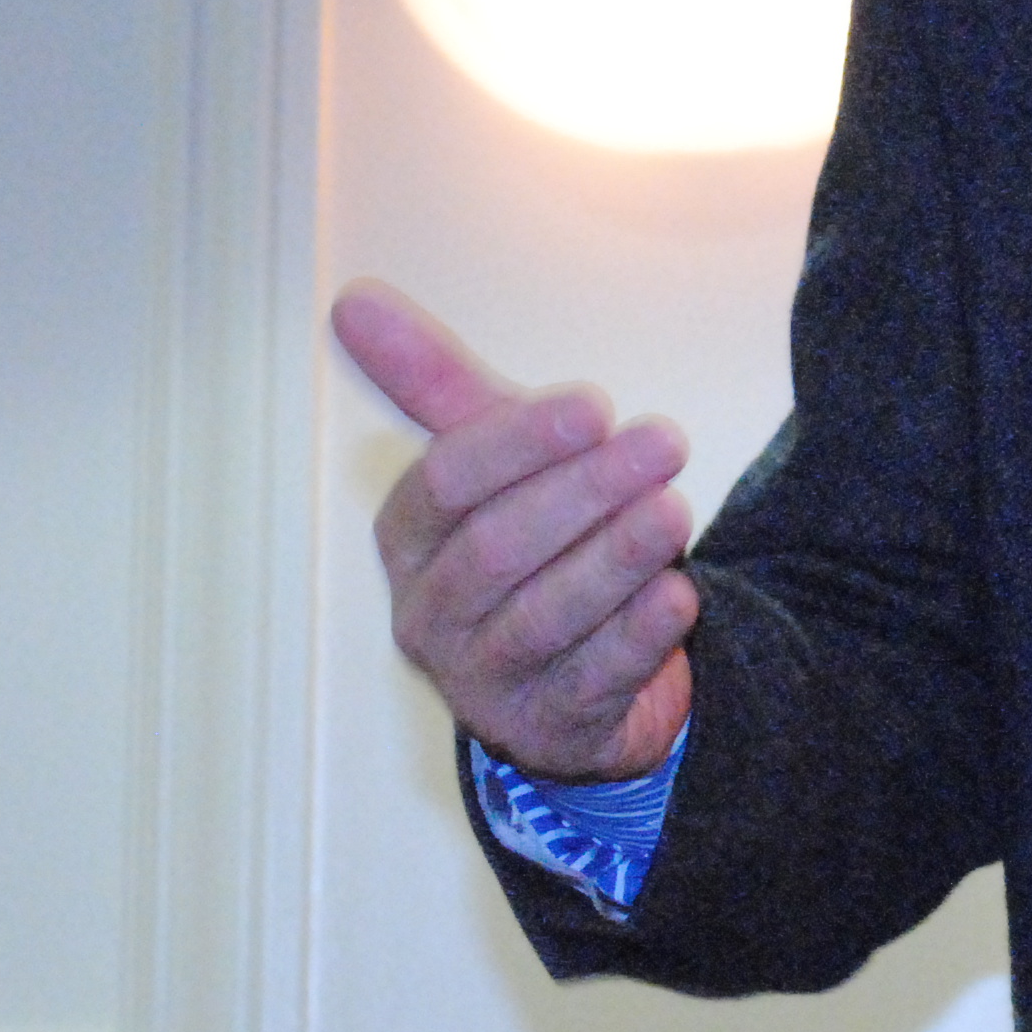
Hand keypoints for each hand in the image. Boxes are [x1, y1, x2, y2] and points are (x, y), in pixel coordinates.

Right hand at [332, 278, 697, 782]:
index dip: (519, 443)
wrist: (582, 671)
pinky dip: (637, 635)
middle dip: (584, 492)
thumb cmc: (532, 543)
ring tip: (675, 511)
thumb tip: (353, 300)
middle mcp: (430, 616)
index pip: (445, 484)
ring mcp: (482, 682)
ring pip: (544, 619)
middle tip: (665, 441)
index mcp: (408, 540)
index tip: (597, 403)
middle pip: (496, 550)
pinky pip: (591, 681)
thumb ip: (436, 384)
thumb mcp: (494, 460)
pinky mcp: (546, 730)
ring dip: (614, 558)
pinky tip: (678, 595)